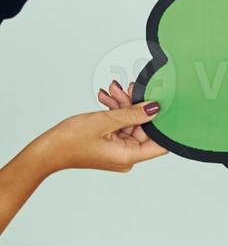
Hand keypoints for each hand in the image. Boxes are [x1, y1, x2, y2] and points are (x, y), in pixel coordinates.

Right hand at [33, 101, 166, 173]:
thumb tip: (155, 108)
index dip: (165, 124)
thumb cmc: (69, 141)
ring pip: (130, 123)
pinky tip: (107, 98)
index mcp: (129, 156)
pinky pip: (119, 126)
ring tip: (112, 90)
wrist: (45, 150)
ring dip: (122, 105)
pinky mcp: (110, 145)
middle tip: (128, 88)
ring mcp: (118, 150)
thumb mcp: (105, 121)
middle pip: (143, 128)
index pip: (161, 143)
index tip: (165, 105)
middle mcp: (127, 156)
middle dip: (135, 106)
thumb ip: (133, 114)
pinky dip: (115, 112)